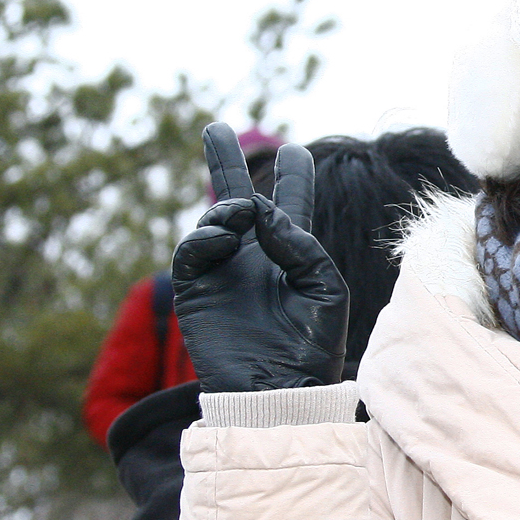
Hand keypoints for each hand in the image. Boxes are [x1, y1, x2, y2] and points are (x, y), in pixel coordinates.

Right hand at [170, 123, 349, 392]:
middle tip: (217, 127)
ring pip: (216, 219)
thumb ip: (299, 242)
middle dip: (226, 162)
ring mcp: (224, 271)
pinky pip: (194, 248)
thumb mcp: (325, 287)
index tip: (293, 151)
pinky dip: (207, 234)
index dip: (293, 176)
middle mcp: (255, 257)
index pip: (291, 204)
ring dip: (229, 209)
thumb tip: (259, 210)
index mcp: (293, 254)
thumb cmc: (311, 347)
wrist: (276, 392)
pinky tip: (224, 235)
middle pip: (239, 199)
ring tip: (242, 214)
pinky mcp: (197, 288)